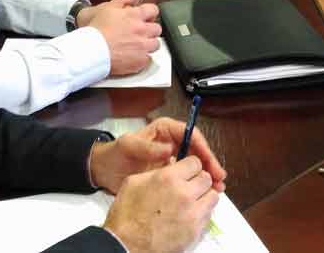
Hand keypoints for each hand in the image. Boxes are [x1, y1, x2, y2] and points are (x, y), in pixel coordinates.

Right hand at [77, 0, 161, 75]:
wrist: (91, 50)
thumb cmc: (96, 30)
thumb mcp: (106, 8)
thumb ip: (122, 0)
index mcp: (135, 16)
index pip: (154, 10)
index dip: (150, 13)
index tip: (146, 17)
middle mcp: (142, 30)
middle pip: (157, 28)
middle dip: (150, 30)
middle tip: (140, 33)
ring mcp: (143, 46)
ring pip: (156, 44)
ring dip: (149, 44)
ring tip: (137, 46)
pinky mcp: (140, 61)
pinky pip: (149, 60)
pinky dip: (143, 59)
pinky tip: (133, 57)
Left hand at [91, 117, 226, 193]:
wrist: (103, 171)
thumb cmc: (115, 154)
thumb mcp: (128, 146)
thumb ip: (147, 146)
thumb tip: (169, 149)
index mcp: (165, 130)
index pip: (191, 135)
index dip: (203, 149)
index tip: (210, 163)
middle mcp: (172, 142)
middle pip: (197, 150)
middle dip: (209, 164)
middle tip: (219, 179)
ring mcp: (172, 158)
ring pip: (195, 164)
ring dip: (207, 175)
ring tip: (218, 189)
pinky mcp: (169, 172)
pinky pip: (187, 176)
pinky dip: (196, 184)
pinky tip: (204, 193)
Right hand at [102, 157, 221, 252]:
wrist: (126, 246)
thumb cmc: (126, 215)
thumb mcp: (134, 182)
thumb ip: (157, 171)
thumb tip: (170, 167)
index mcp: (169, 178)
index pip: (195, 162)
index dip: (190, 166)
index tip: (187, 171)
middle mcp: (185, 194)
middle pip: (207, 179)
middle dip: (199, 180)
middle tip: (189, 186)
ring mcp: (193, 214)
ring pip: (213, 197)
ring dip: (203, 197)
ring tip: (191, 202)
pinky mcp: (196, 232)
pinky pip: (208, 216)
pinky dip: (201, 214)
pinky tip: (188, 217)